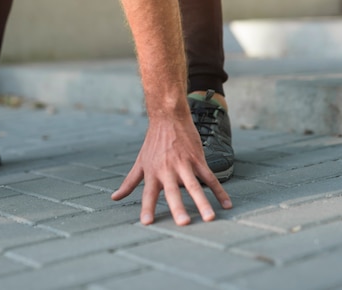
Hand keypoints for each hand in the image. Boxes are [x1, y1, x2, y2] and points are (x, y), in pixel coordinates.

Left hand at [112, 117, 231, 225]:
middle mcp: (167, 170)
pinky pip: (210, 177)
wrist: (168, 118)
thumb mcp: (140, 163)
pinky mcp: (197, 159)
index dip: (147, 208)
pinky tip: (226, 204)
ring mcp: (184, 165)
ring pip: (195, 186)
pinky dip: (219, 191)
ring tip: (209, 218)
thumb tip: (114, 197)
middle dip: (178, 207)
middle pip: (173, 192)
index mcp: (152, 173)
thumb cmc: (152, 143)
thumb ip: (129, 182)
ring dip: (203, 202)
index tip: (147, 223)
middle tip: (183, 223)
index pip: (148, 194)